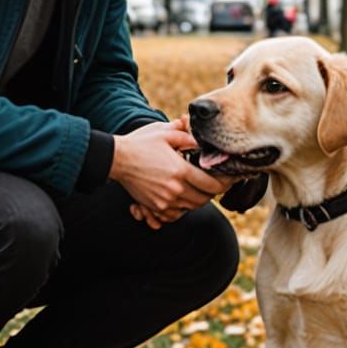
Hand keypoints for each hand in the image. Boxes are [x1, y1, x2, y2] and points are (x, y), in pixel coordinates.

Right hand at [109, 119, 226, 226]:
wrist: (117, 159)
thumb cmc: (141, 144)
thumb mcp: (166, 134)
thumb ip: (187, 137)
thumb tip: (203, 141)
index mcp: (180, 171)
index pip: (211, 185)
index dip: (224, 183)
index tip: (229, 179)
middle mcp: (174, 189)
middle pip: (204, 200)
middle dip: (212, 193)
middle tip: (216, 183)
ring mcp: (164, 200)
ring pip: (191, 207)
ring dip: (199, 199)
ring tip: (200, 188)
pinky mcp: (155, 206)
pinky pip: (176, 213)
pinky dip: (183, 207)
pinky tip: (184, 195)